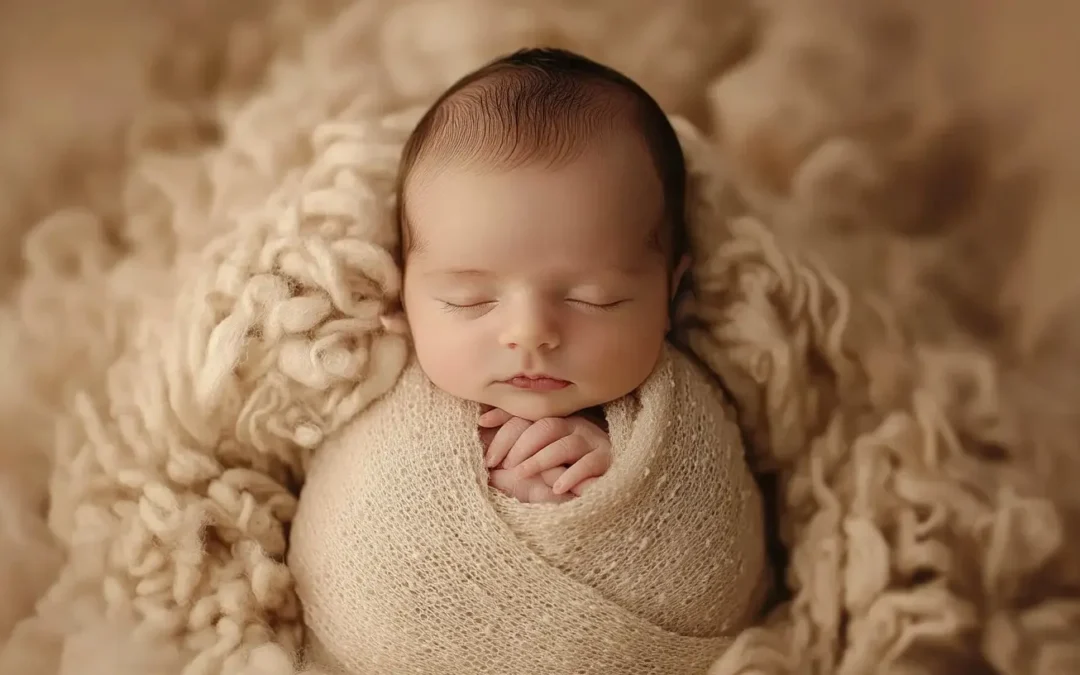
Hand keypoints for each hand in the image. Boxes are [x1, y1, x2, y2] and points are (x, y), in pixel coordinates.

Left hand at [479, 408, 610, 497]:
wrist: (603, 486)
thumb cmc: (560, 475)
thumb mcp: (531, 464)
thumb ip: (509, 453)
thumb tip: (480, 432)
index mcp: (556, 421)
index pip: (529, 414)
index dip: (504, 417)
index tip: (481, 425)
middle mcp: (574, 427)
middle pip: (546, 426)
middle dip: (520, 444)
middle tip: (501, 463)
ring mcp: (592, 443)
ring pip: (565, 445)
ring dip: (540, 460)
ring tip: (520, 474)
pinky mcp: (605, 461)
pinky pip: (589, 465)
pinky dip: (572, 476)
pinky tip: (557, 488)